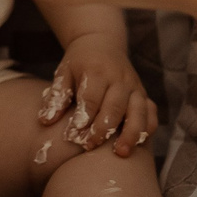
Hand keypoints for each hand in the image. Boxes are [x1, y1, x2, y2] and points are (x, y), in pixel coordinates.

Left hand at [40, 32, 159, 157]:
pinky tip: (138, 144)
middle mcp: (120, 78)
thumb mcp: (64, 72)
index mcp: (97, 71)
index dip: (82, 118)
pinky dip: (147, 128)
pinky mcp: (144, 94)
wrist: (102, 42)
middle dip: (104, 129)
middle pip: (115, 107)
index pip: (91, 98)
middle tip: (90, 147)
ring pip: (138, 111)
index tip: (73, 136)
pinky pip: (151, 113)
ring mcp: (135, 86)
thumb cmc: (80, 62)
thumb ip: (56, 97)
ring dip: (130, 133)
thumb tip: (46, 121)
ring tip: (121, 153)